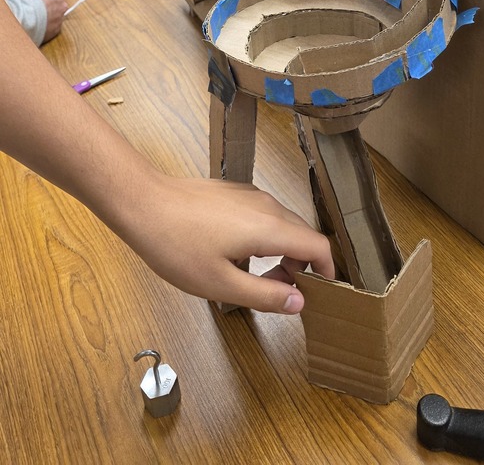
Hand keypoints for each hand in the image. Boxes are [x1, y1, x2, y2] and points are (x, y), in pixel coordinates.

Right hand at [5, 0, 67, 40]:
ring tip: (35, 13)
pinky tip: (37, 23)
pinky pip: (52, 26)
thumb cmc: (24, 1)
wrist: (22, 19)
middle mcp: (62, 6)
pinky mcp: (55, 31)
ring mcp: (60, 19)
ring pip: (55, 14)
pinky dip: (46, 24)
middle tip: (36, 1)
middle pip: (56, 1)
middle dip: (48, 1)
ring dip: (47, 13)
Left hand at [120, 174, 334, 313]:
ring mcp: (250, 194)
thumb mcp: (221, 284)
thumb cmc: (177, 246)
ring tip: (258, 278)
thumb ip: (265, 296)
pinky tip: (237, 255)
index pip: (319, 245)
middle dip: (303, 266)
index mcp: (269, 228)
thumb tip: (300, 302)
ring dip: (283, 252)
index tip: (321, 293)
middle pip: (303, 234)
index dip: (328, 270)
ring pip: (283, 224)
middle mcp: (267, 205)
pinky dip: (266, 237)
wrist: (144, 203)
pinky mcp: (234, 192)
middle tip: (283, 294)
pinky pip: (264, 215)